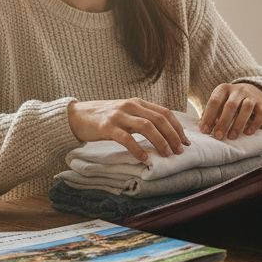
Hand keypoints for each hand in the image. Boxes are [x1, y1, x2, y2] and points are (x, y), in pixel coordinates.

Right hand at [68, 98, 187, 161]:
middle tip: (179, 151)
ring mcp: (118, 116)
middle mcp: (130, 106)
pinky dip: (137, 149)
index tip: (185, 141)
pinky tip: (144, 158)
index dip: (177, 127)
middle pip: (159, 119)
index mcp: (138, 103)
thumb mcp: (127, 113)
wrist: (76, 116)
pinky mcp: (106, 127)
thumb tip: (165, 134)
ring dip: (160, 141)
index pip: (165, 113)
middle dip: (173, 136)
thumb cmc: (105, 117)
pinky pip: (126, 138)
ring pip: (146, 127)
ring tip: (167, 154)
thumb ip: (143, 119)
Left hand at [199, 82, 261, 139]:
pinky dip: (254, 124)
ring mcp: (251, 95)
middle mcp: (238, 90)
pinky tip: (247, 133)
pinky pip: (261, 113)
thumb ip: (211, 113)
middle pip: (231, 105)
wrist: (252, 89)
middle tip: (218, 136)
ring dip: (238, 124)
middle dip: (223, 122)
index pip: (215, 101)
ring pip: (247, 107)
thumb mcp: (219, 101)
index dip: (209, 116)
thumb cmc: (230, 100)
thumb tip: (203, 128)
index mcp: (223, 89)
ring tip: (232, 137)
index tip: (205, 131)